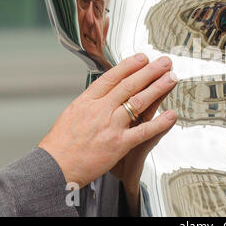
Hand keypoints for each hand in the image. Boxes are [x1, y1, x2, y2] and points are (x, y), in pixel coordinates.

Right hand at [38, 53, 177, 192]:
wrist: (53, 167)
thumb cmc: (60, 144)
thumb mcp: (72, 113)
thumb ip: (91, 102)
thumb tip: (105, 91)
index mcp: (88, 101)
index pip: (112, 77)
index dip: (130, 65)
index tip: (143, 57)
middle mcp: (100, 110)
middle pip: (129, 85)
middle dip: (150, 71)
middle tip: (164, 62)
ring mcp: (111, 126)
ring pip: (138, 102)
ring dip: (158, 88)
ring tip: (171, 78)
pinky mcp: (119, 144)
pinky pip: (144, 131)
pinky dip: (160, 122)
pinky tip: (171, 114)